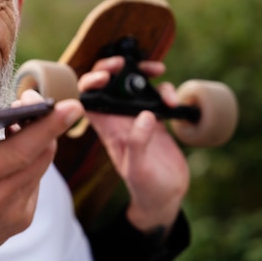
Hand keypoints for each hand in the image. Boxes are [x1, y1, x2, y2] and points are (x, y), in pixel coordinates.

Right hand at [0, 90, 82, 260]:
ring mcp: (13, 211)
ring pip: (41, 165)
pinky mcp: (23, 218)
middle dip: (45, 123)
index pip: (20, 151)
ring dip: (38, 139)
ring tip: (20, 120)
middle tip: (32, 100)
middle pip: (39, 154)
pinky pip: (36, 180)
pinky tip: (14, 151)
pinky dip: (31, 161)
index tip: (67, 106)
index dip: (46, 127)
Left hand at [78, 56, 189, 235]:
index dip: (90, 82)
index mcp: (106, 128)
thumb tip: (146, 116)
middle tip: (128, 64)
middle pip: (109, 84)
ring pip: (133, 84)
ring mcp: (137, 117)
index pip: (88, 98)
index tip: (106, 77)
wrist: (166, 196)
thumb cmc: (146, 187)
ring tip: (158, 70)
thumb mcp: (138, 169)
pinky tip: (173, 101)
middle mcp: (119, 119)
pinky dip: (165, 90)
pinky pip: (156, 95)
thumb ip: (138, 144)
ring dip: (143, 73)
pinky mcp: (156, 119)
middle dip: (115, 68)